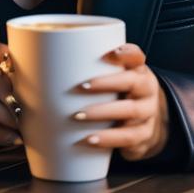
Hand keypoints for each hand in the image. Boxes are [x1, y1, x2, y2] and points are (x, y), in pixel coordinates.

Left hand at [75, 43, 168, 161]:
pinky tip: (90, 139)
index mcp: (139, 70)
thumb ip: (92, 70)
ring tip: (79, 115)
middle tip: (82, 86)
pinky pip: (128, 138)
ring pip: (130, 111)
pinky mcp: (144, 136)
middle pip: (132, 82)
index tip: (109, 53)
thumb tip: (45, 69)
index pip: (136, 56)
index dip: (125, 53)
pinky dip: (108, 139)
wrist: (148, 125)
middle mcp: (147, 89)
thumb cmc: (123, 96)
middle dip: (107, 83)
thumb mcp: (116, 80)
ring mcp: (148, 113)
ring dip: (103, 113)